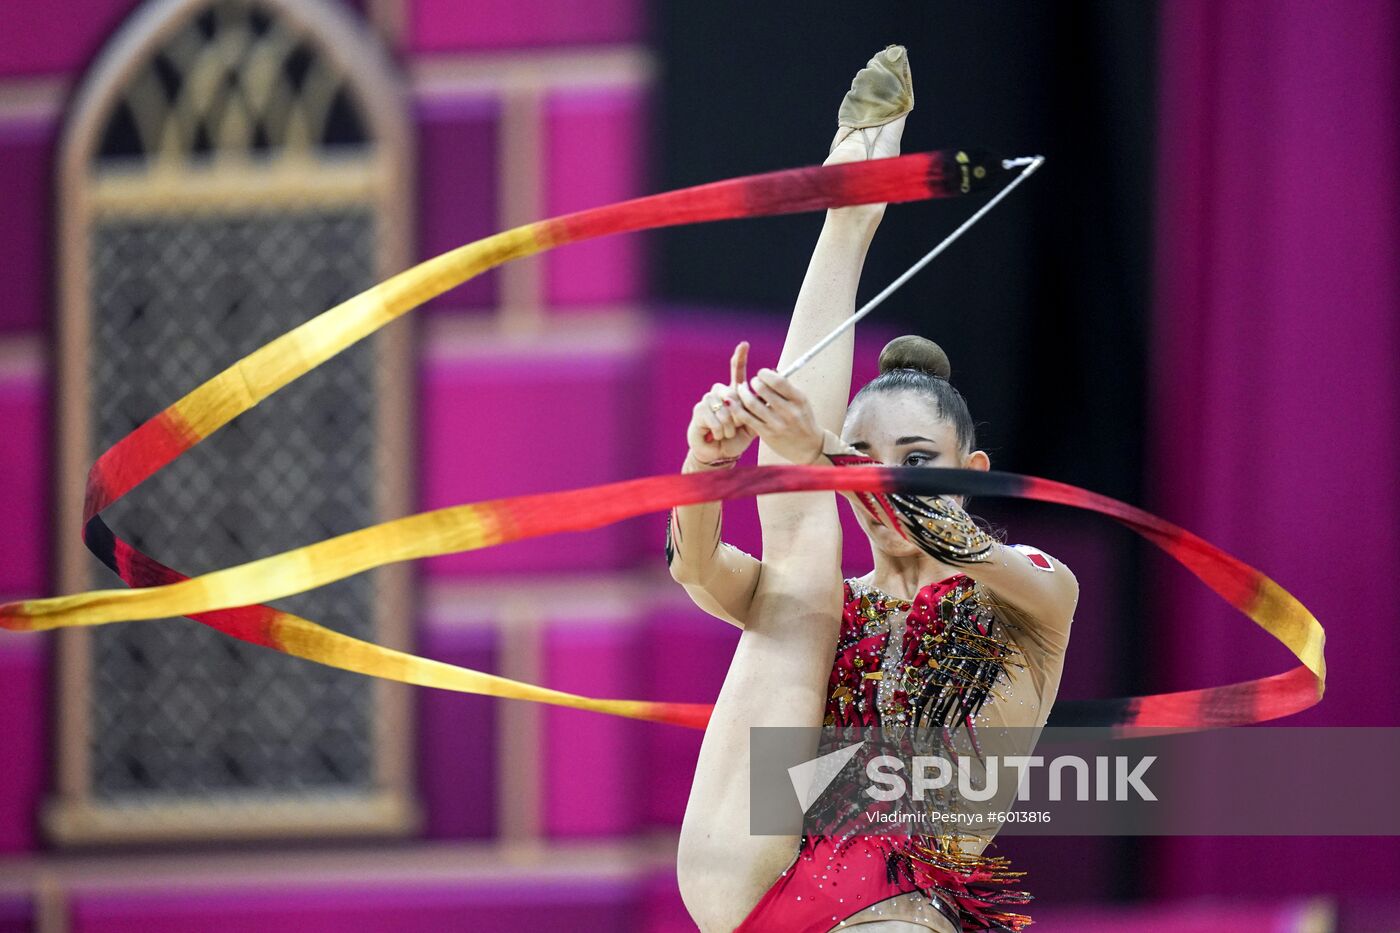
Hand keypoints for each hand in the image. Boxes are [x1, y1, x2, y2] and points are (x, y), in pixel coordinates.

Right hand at [686, 342, 757, 465]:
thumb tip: (770, 393)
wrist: (719, 453)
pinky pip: (714, 416)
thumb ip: (759, 408)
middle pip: (732, 392)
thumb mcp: (753, 422)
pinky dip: (719, 429)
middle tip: (737, 426)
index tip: (745, 344)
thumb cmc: (737, 437)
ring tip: (727, 433)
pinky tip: (717, 435)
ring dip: (729, 425)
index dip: (740, 357)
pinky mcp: (699, 411)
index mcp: (734, 393)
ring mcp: (708, 400)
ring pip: (724, 406)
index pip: (736, 371)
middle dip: (738, 413)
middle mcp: (719, 393)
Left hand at [732, 366, 822, 464]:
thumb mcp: (801, 402)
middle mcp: (789, 412)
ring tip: (742, 389)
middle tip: (753, 382)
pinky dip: (736, 408)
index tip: (762, 373)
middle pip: (763, 390)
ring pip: (752, 403)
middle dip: (754, 382)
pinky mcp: (767, 434)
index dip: (765, 374)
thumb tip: (769, 372)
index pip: (778, 381)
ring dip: (743, 393)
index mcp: (798, 399)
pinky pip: (747, 418)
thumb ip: (786, 388)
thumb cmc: (802, 419)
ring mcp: (777, 424)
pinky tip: (731, 402)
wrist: (808, 446)